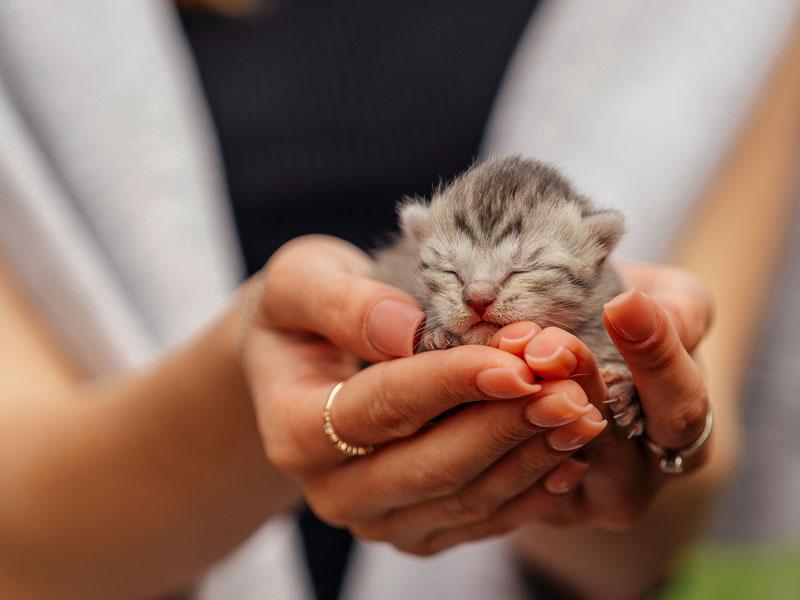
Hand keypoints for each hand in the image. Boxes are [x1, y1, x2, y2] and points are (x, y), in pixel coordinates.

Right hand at [241, 235, 606, 553]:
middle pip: (432, 466)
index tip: (516, 363)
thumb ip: (341, 302)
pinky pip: (480, 520)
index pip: (383, 408)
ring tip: (580, 412)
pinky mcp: (416, 529)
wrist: (301, 364)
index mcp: (294, 430)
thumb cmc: (301, 315)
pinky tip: (568, 454)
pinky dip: (529, 488)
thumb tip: (404, 331)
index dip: (452, 384)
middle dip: (506, 424)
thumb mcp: (301, 282)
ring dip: (530, 456)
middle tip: (569, 390)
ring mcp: (377, 518)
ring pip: (466, 499)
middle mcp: (332, 490)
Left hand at [415, 261, 713, 545]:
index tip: (623, 303)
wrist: (586, 377)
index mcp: (681, 430)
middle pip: (609, 436)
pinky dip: (491, 426)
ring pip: (552, 455)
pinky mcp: (531, 503)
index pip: (680, 405)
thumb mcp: (669, 307)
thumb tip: (656, 312)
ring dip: (525, 405)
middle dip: (574, 382)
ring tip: (507, 350)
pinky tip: (475, 383)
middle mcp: (637, 478)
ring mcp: (581, 499)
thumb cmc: (629, 330)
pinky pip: (511, 473)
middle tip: (543, 342)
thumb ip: (678, 309)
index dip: (654, 355)